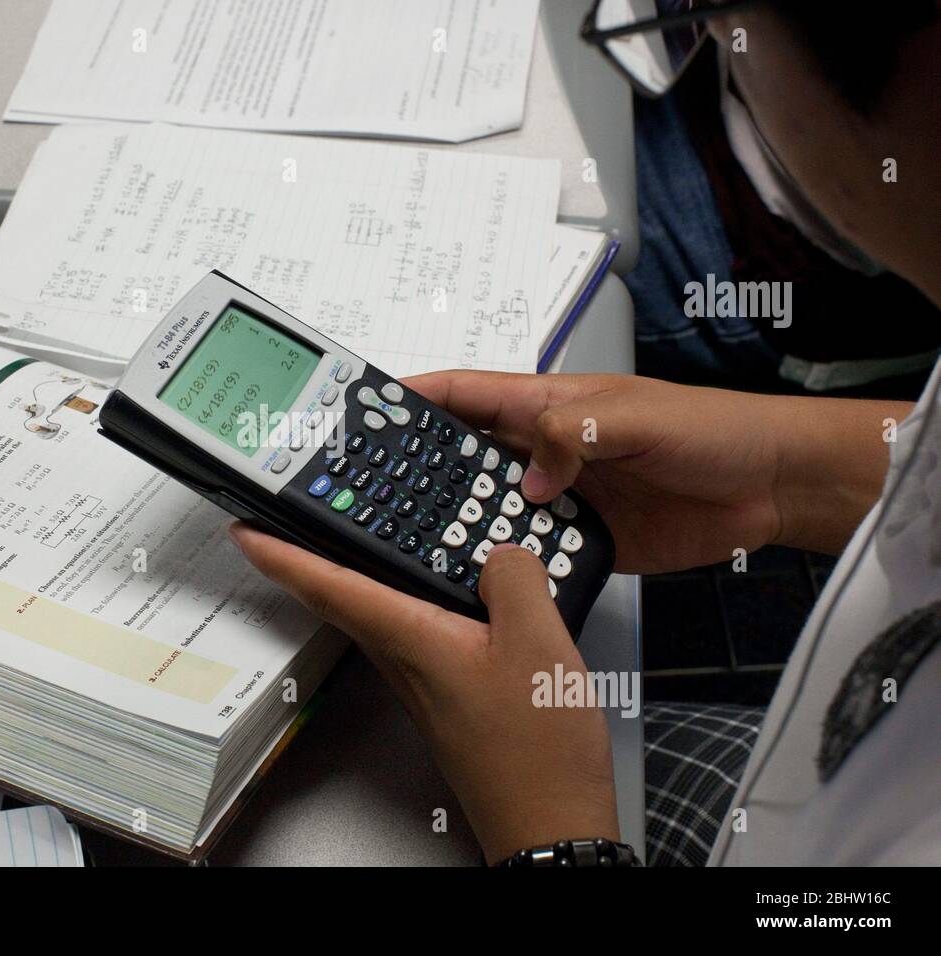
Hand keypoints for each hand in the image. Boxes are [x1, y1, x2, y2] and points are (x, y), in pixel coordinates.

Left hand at [230, 524, 619, 863]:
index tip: (245, 531)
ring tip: (365, 538)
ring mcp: (423, 682)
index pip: (329, 586)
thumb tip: (498, 554)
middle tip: (292, 523)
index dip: (281, 555)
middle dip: (311, 557)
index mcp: (411, 640)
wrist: (547, 824)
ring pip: (381, 614)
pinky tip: (447, 589)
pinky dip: (418, 599)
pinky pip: (420, 631)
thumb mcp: (537, 644)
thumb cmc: (536, 750)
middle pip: (344, 598)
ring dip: (362, 574)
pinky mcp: (448, 695)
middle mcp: (405, 662)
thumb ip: (513, 582)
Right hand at [403, 371, 903, 571]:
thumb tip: (525, 480)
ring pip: (488, 507)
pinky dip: (503, 561)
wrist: (768, 488)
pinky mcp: (580, 539)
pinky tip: (477, 575)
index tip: (364, 409)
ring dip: (458, 521)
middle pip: (464, 455)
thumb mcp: (633, 417)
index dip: (414, 397)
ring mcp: (559, 496)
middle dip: (419, 467)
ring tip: (412, 540)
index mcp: (547, 404)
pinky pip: (527, 550)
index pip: (466, 394)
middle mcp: (543, 449)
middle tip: (373, 490)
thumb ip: (570, 435)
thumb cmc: (709, 430)